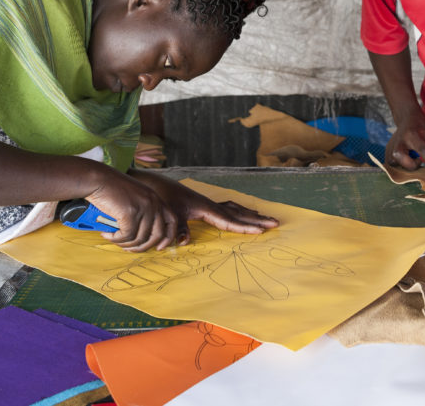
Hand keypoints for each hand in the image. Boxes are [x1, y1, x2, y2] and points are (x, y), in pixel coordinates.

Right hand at [85, 172, 178, 252]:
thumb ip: (143, 213)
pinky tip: (107, 234)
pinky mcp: (130, 213)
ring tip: (114, 239)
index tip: (158, 247)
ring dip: (126, 244)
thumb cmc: (112, 189)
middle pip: (158, 235)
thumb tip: (143, 238)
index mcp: (156, 199)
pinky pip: (126, 236)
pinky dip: (116, 239)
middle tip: (129, 249)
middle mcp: (153, 203)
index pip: (172, 221)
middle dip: (143, 247)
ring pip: (140, 238)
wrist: (98, 179)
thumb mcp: (135, 198)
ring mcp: (143, 208)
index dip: (168, 238)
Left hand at [131, 171, 278, 245]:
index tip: (261, 231)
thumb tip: (185, 242)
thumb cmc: (158, 198)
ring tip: (265, 219)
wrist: (149, 183)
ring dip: (250, 214)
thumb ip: (176, 229)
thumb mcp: (166, 214)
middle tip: (276, 224)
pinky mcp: (201, 204)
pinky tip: (241, 214)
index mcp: (203, 207)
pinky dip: (237, 212)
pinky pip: (226, 208)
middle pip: (238, 213)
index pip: (228, 221)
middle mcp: (208, 204)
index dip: (245, 227)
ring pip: (234, 209)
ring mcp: (206, 203)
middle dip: (256, 219)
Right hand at [386, 108, 424, 175]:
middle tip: (419, 156)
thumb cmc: (422, 126)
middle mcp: (399, 141)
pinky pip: (395, 166)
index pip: (423, 150)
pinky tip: (405, 155)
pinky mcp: (386, 153)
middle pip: (407, 162)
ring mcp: (390, 147)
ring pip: (400, 166)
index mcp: (412, 134)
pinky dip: (402, 164)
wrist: (406, 117)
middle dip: (415, 164)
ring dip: (408, 163)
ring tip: (411, 154)